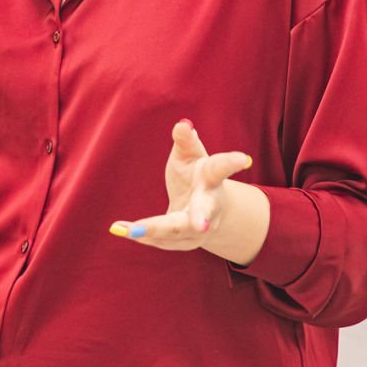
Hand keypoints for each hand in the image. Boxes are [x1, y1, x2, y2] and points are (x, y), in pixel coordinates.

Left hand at [110, 120, 255, 252]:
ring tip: (130, 229)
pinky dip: (143, 236)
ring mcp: (200, 228)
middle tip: (200, 226)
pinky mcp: (185, 242)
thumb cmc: (195, 173)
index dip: (232, 162)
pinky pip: (163, 241)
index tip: (243, 159)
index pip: (221, 168)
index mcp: (212, 179)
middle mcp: (210, 206)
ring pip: (178, 232)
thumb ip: (185, 140)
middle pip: (204, 212)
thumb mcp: (190, 154)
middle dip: (200, 218)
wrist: (205, 209)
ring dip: (155, 231)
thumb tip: (183, 124)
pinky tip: (122, 230)